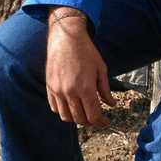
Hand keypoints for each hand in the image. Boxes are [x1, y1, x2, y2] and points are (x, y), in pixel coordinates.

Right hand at [45, 8, 115, 125]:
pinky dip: (63, 111)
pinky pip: (55, 107)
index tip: (106, 122)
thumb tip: (111, 104)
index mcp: (86, 89)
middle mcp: (70, 92)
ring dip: (76, 119)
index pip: (93, 116)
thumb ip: (105, 89)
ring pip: (66, 116)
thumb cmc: (86, 51)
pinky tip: (71, 106)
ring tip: (84, 113)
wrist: (66, 38)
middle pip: (80, 119)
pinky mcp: (50, 87)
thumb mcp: (101, 69)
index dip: (101, 122)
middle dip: (91, 122)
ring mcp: (58, 91)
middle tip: (97, 118)